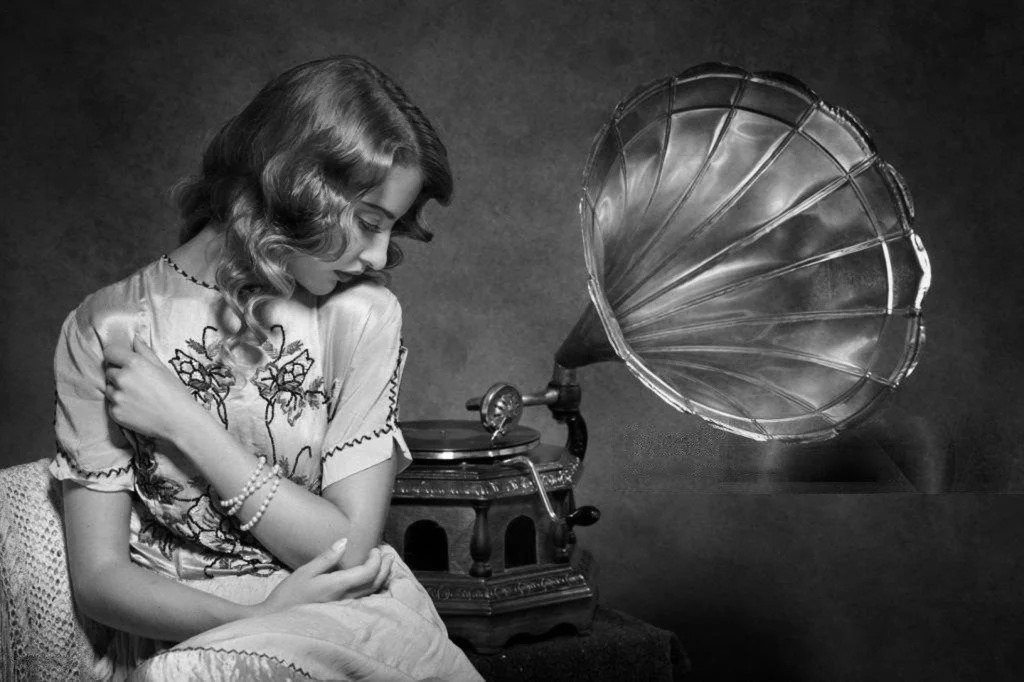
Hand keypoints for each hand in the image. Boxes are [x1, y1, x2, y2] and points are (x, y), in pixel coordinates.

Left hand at [103, 333, 208, 439]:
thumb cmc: (176, 393)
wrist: (180, 422)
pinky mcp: (115, 412)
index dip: (116, 356)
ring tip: (138, 397)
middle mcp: (122, 378)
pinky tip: (137, 408)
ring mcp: (117, 397)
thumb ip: (145, 352)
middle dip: (119, 374)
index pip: (110, 352)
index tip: (122, 361)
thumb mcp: (163, 368)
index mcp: (134, 363)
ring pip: (109, 388)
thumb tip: (135, 338)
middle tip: (137, 383)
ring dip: (118, 390)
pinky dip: (120, 405)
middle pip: (109, 371)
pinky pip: (112, 404)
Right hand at [257, 540, 393, 616]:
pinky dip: (373, 587)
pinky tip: (372, 580)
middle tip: (387, 554)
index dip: (376, 560)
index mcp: (337, 585)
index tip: (375, 549)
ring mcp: (343, 607)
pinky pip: (364, 599)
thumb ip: (327, 557)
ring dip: (382, 578)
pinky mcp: (341, 611)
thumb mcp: (305, 571)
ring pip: (371, 593)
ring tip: (385, 565)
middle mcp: (344, 598)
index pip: (368, 573)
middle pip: (374, 584)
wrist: (277, 619)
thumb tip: (345, 541)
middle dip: (385, 568)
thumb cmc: (289, 593)